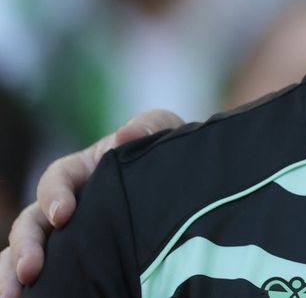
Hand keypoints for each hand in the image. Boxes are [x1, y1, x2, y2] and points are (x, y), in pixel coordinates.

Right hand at [0, 110, 180, 296]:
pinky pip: (49, 274)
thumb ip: (148, 127)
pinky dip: (35, 288)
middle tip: (29, 271)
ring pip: (26, 252)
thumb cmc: (166, 156)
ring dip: (13, 272)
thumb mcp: (163, 134)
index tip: (63, 215)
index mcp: (82, 171)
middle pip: (31, 223)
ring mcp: (69, 234)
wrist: (186, 188)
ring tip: (13, 297)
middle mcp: (67, 204)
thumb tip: (124, 135)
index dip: (54, 195)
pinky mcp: (77, 259)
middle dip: (25, 246)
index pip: (56, 178)